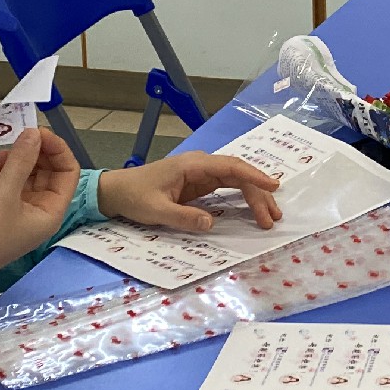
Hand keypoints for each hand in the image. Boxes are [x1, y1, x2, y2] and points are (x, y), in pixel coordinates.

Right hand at [0, 127, 80, 327]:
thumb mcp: (3, 194)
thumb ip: (21, 161)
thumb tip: (34, 133)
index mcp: (51, 212)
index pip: (68, 172)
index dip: (57, 149)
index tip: (36, 131)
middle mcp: (40, 211)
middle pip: (47, 171)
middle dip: (33, 153)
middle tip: (14, 139)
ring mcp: (19, 210)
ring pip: (26, 175)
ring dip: (14, 162)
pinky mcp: (0, 209)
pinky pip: (9, 182)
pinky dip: (0, 173)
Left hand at [99, 152, 282, 233]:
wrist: (115, 191)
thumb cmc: (134, 196)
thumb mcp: (156, 210)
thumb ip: (183, 217)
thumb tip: (211, 224)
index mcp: (193, 165)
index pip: (231, 167)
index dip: (254, 176)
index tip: (273, 187)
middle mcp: (201, 165)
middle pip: (239, 174)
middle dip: (259, 193)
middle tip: (273, 217)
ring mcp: (201, 173)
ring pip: (236, 180)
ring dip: (254, 195)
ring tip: (270, 215)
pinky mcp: (200, 183)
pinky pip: (228, 186)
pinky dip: (243, 196)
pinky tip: (254, 207)